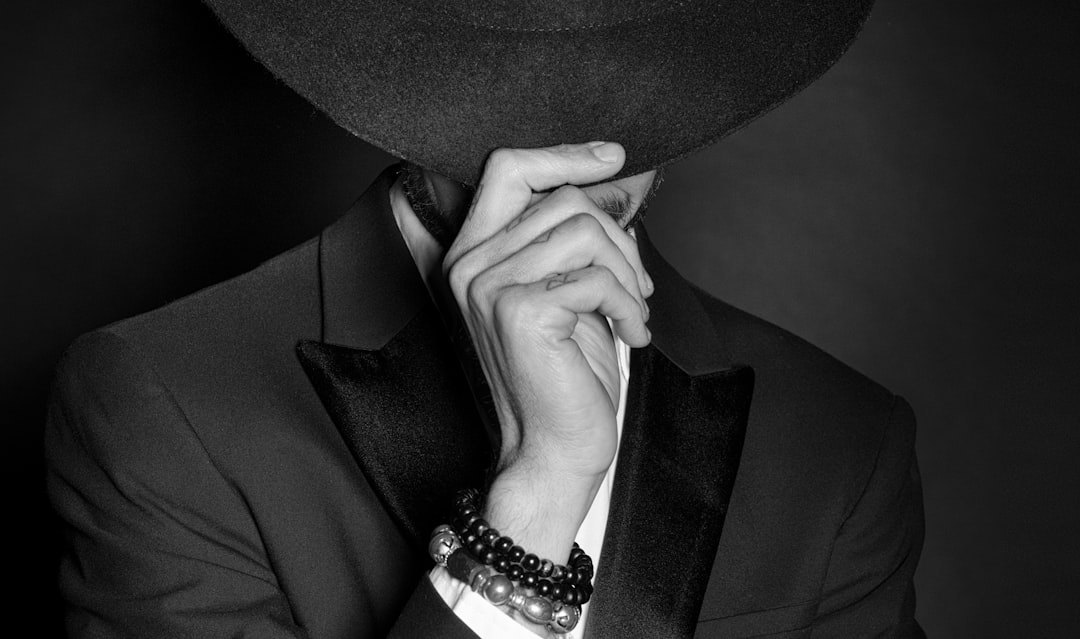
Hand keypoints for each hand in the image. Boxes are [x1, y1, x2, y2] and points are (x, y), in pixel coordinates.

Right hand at [442, 143, 652, 562]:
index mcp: (474, 253)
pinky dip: (629, 305)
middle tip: (637, 284)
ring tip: (634, 311)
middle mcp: (470, 264)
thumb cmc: (563, 373)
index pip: (509, 168)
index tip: (614, 158)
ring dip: (628, 273)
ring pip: (584, 231)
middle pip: (563, 198)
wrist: (555, 448)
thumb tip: (609, 176)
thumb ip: (567, 238)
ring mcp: (489, 287)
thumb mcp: (564, 290)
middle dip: (619, 236)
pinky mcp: (520, 312)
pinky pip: (596, 277)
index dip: (565, 154)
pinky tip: (632, 334)